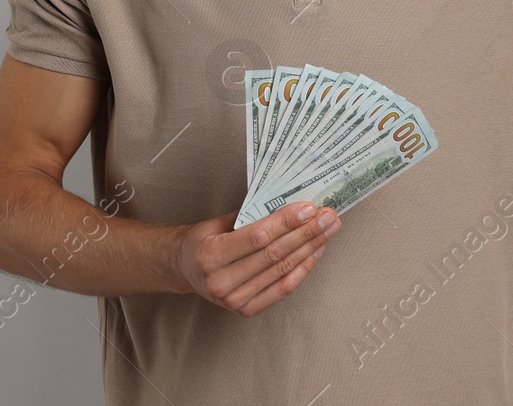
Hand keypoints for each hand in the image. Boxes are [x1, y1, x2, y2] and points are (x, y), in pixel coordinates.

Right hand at [169, 201, 340, 316]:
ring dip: (310, 248)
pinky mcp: (246, 310)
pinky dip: (303, 269)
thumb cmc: (203, 240)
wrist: (184, 270)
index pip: (258, 237)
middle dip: (306, 233)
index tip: (309, 208)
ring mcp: (234, 300)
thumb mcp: (217, 222)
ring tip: (328, 230)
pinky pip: (283, 288)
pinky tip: (316, 251)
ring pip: (283, 271)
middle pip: (274, 254)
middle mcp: (221, 282)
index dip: (286, 222)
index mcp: (210, 255)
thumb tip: (289, 202)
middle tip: (328, 216)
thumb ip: (249, 215)